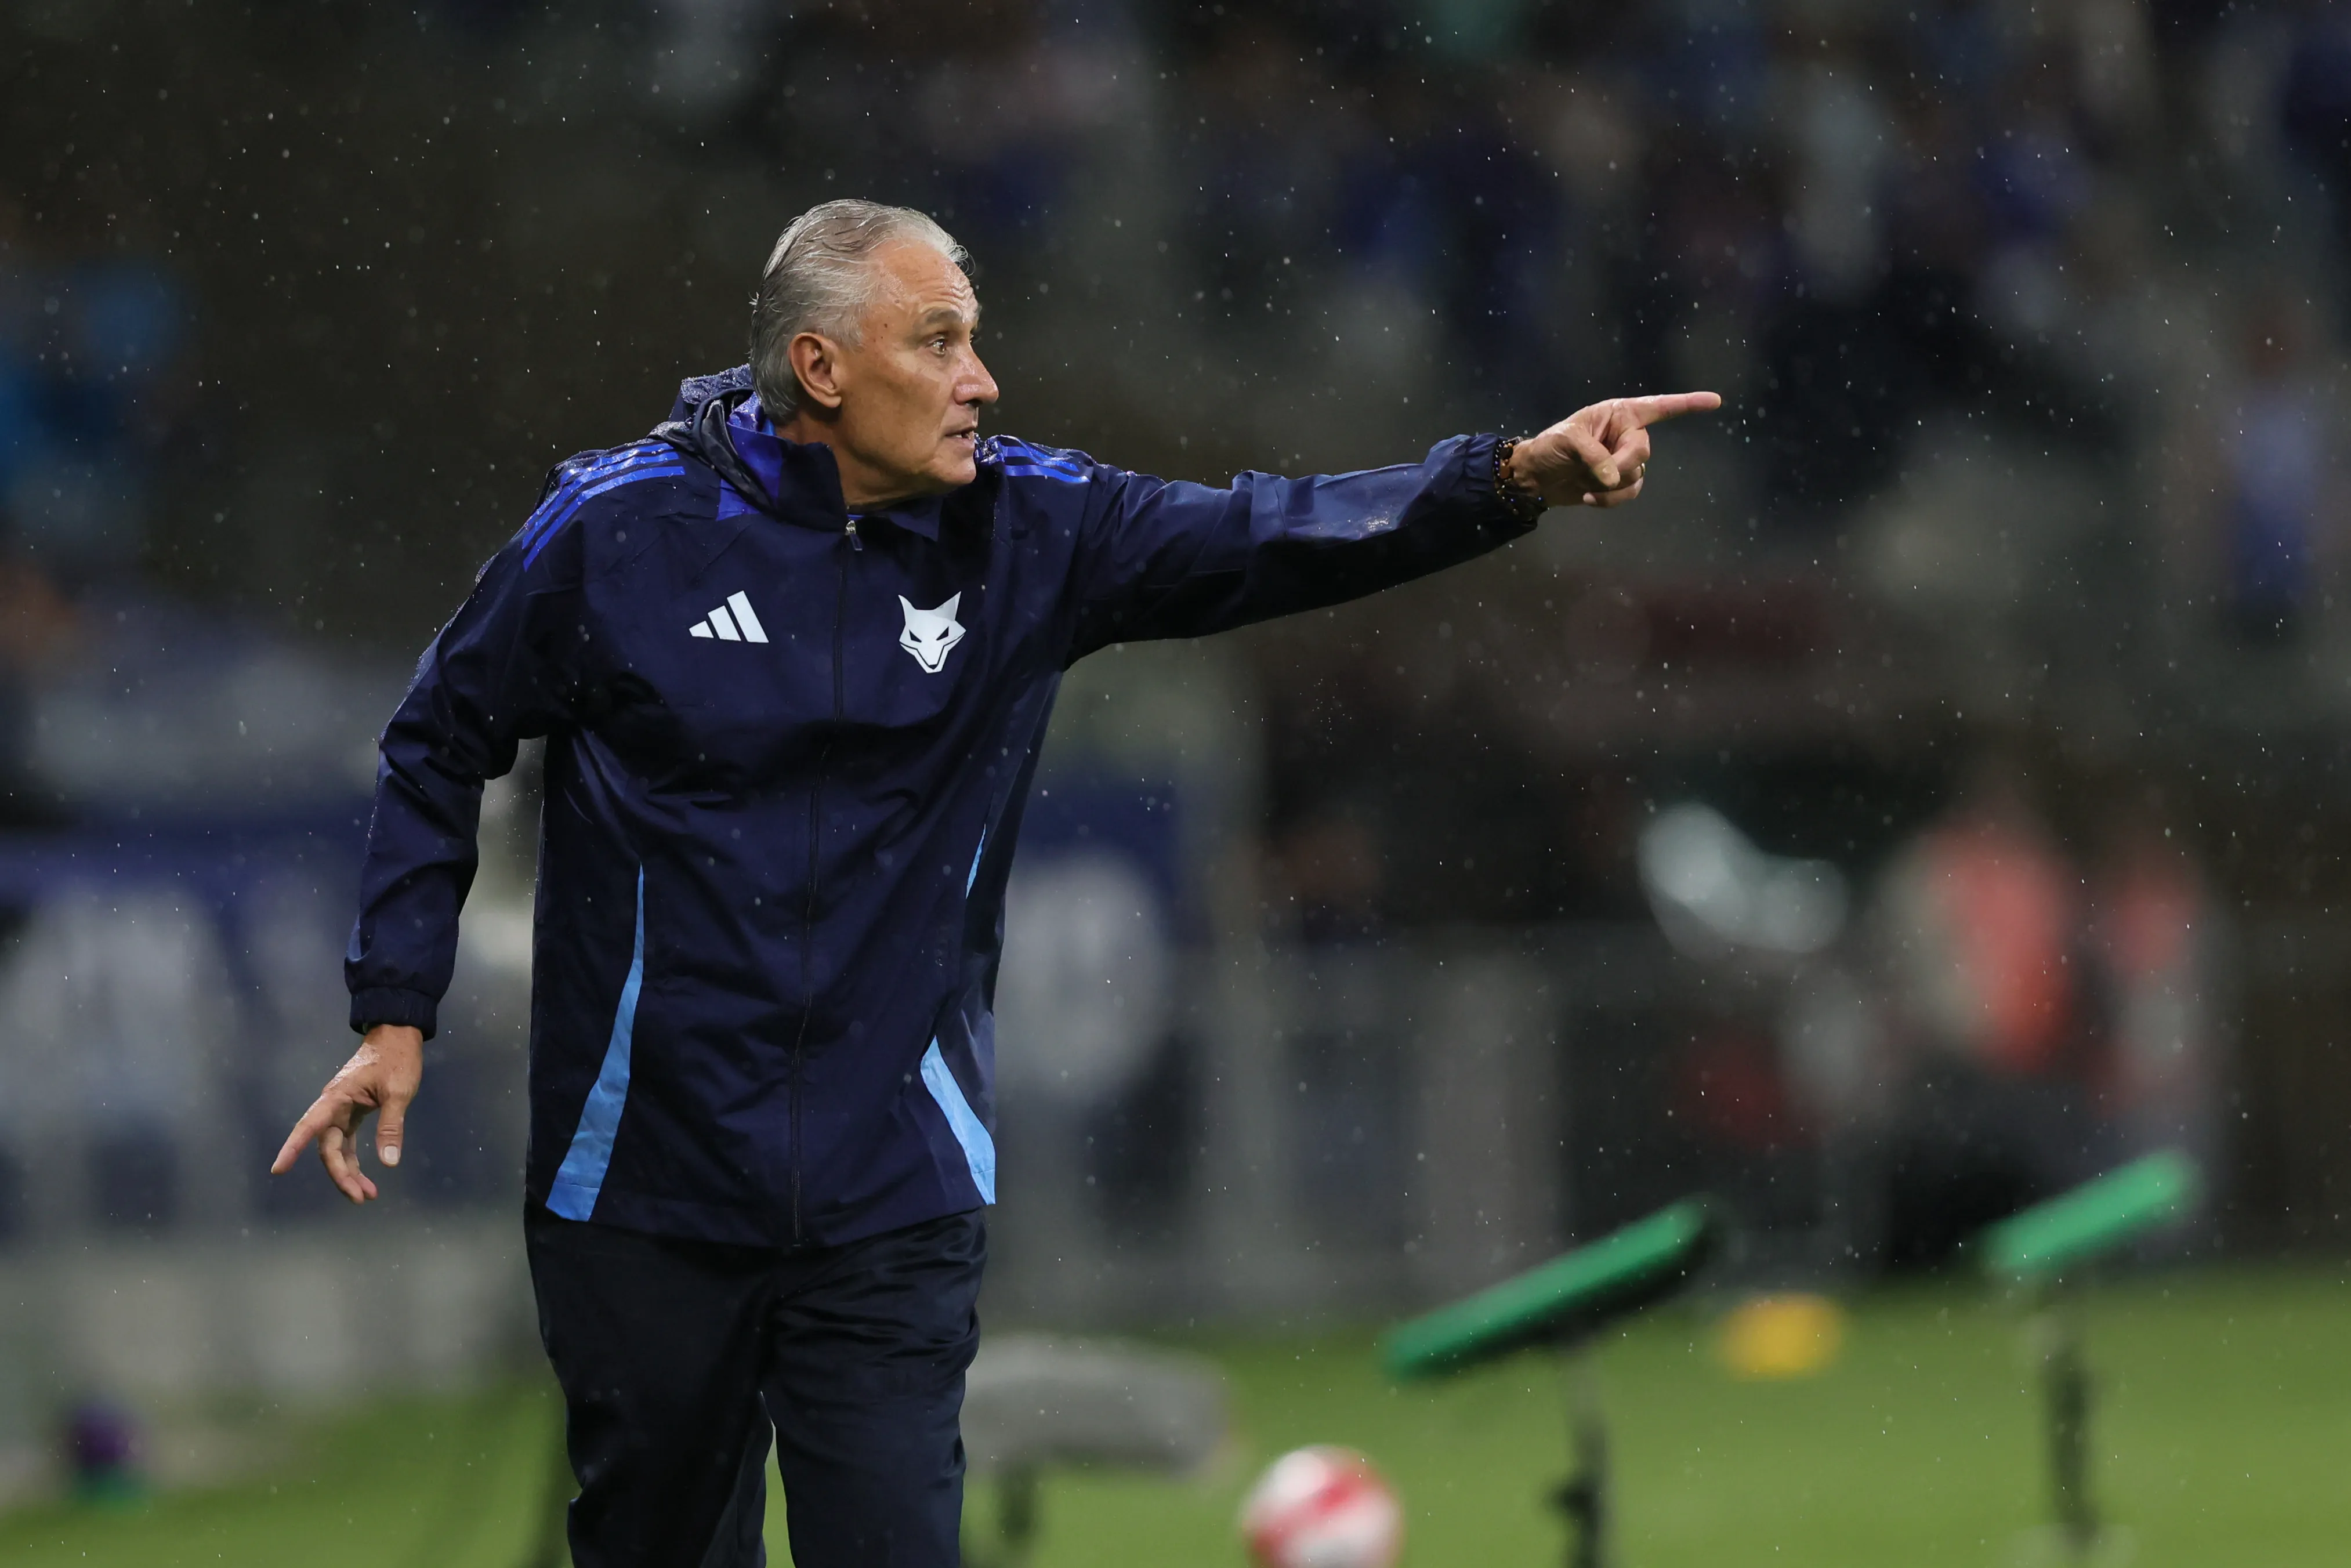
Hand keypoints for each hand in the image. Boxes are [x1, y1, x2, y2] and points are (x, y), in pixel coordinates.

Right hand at [270, 1024, 423, 1202]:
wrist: (397, 1036)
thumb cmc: (397, 1059)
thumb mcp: (399, 1092)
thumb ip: (391, 1126)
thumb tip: (388, 1162)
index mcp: (336, 1098)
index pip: (309, 1126)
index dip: (292, 1148)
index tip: (278, 1169)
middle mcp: (333, 1106)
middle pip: (327, 1147)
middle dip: (340, 1175)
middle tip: (360, 1198)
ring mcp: (341, 1110)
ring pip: (336, 1149)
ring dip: (348, 1172)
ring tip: (368, 1196)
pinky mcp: (352, 1113)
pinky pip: (346, 1142)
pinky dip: (355, 1160)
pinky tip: (365, 1178)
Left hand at [1507, 391, 1721, 509]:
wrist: (1536, 476)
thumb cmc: (1550, 447)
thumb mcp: (1566, 441)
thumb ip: (1593, 455)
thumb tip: (1613, 477)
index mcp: (1619, 413)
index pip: (1659, 407)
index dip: (1687, 403)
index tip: (1715, 401)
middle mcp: (1627, 434)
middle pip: (1642, 452)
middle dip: (1619, 465)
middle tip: (1594, 472)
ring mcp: (1624, 460)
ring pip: (1636, 476)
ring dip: (1609, 486)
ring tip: (1584, 483)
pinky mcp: (1619, 482)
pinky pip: (1628, 493)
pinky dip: (1609, 499)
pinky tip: (1588, 498)